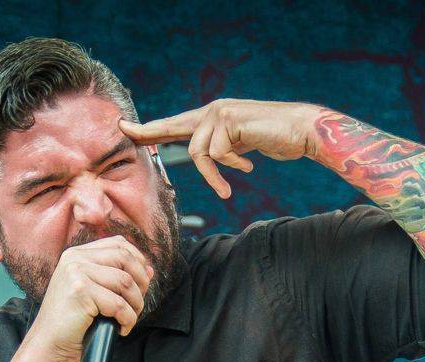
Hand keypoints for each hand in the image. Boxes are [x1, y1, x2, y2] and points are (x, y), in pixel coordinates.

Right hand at [25, 236, 153, 361]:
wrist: (49, 344)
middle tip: (137, 305)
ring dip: (135, 305)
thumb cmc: (72, 323)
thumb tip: (149, 270)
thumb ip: (118, 277)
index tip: (142, 285)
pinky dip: (127, 319)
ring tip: (128, 320)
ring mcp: (76, 273)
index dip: (138, 262)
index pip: (119, 244)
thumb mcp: (95, 294)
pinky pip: (119, 304)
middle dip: (141, 283)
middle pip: (126, 258)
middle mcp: (76, 259)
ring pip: (126, 281)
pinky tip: (121, 328)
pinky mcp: (81, 292)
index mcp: (78, 255)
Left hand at [119, 99, 319, 198]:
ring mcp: (219, 112)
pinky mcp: (228, 120)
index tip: (124, 128)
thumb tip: (205, 156)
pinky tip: (250, 167)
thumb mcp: (242, 145)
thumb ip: (221, 147)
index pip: (175, 124)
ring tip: (228, 188)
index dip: (150, 129)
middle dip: (148, 132)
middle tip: (123, 131)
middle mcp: (211, 110)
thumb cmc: (275, 139)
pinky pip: (217, 155)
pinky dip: (232, 167)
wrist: (301, 130)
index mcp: (211, 117)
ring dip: (213, 175)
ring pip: (198, 152)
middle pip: (172, 128)